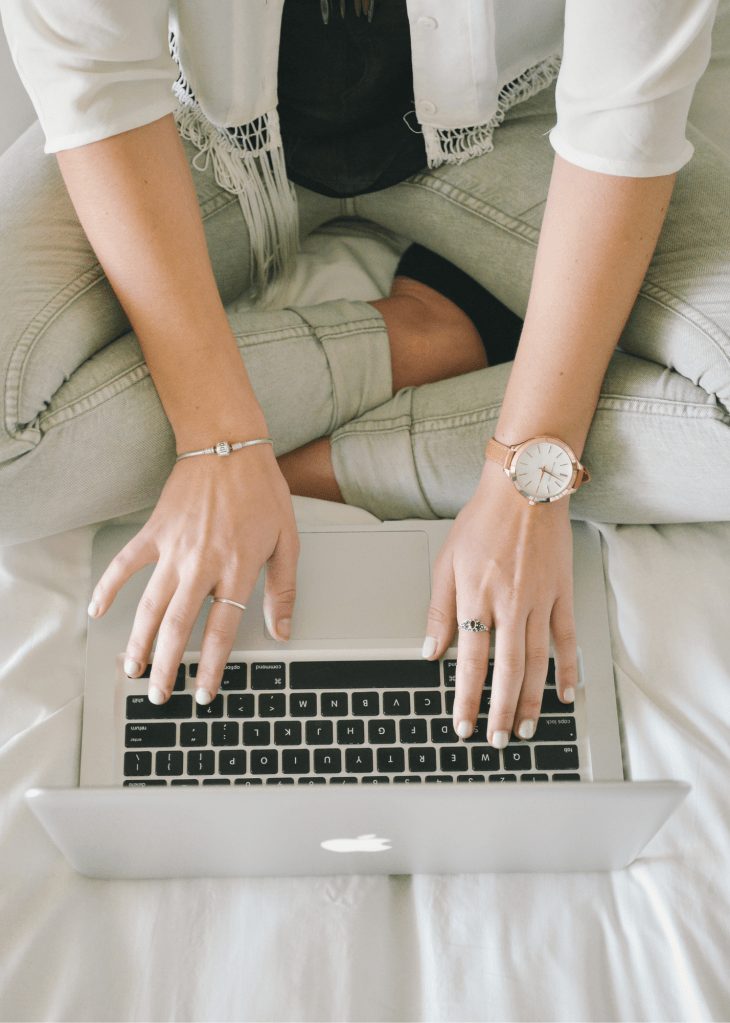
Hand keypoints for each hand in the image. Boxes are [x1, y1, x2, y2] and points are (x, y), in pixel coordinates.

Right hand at [88, 446, 298, 704]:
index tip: (204, 693)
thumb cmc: (261, 491)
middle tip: (160, 696)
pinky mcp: (154, 532)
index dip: (211, 666)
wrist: (228, 446)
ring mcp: (174, 549)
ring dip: (138, 642)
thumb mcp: (288, 540)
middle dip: (167, 667)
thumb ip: (283, 589)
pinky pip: (126, 565)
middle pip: (179, 628)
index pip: (221, 630)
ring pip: (150, 606)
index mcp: (238, 569)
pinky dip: (109, 588)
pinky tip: (98, 611)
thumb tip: (283, 629)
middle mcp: (203, 564)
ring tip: (132, 670)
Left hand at [423, 459, 577, 746]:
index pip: (469, 660)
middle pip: (506, 669)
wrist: (524, 488)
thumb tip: (429, 650)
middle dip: (502, 710)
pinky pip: (566, 638)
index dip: (466, 697)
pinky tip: (566, 694)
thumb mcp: (446, 562)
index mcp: (476, 597)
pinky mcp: (562, 593)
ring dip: (532, 699)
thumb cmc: (482, 521)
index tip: (462, 724)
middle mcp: (509, 603)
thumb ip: (439, 610)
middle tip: (499, 739)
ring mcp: (539, 600)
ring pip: (537, 661)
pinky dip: (568, 668)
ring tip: (527, 728)